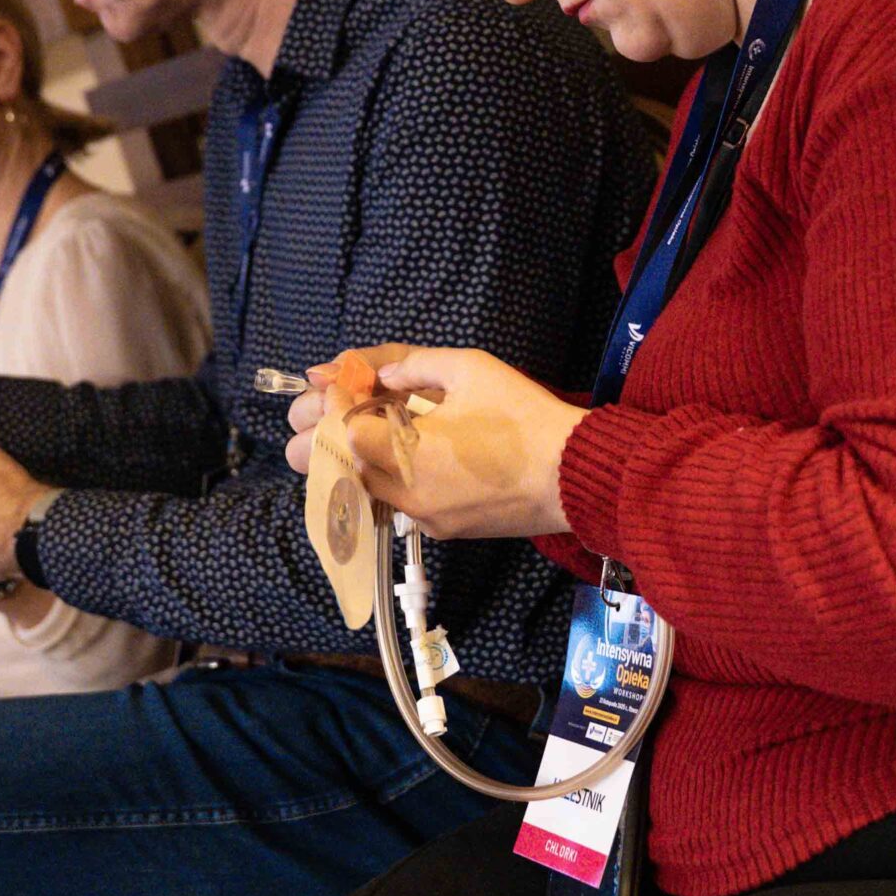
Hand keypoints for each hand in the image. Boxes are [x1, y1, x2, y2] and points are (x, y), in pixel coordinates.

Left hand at [287, 346, 584, 538]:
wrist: (573, 475)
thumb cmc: (523, 416)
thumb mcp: (468, 369)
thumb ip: (410, 364)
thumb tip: (373, 371)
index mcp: (402, 450)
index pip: (338, 428)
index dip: (333, 401)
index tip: (344, 383)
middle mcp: (400, 492)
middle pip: (333, 468)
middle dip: (322, 435)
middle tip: (340, 408)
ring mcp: (418, 517)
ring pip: (360, 490)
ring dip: (354, 460)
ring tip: (367, 428)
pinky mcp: (438, 531)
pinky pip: (393, 504)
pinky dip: (384, 480)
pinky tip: (400, 456)